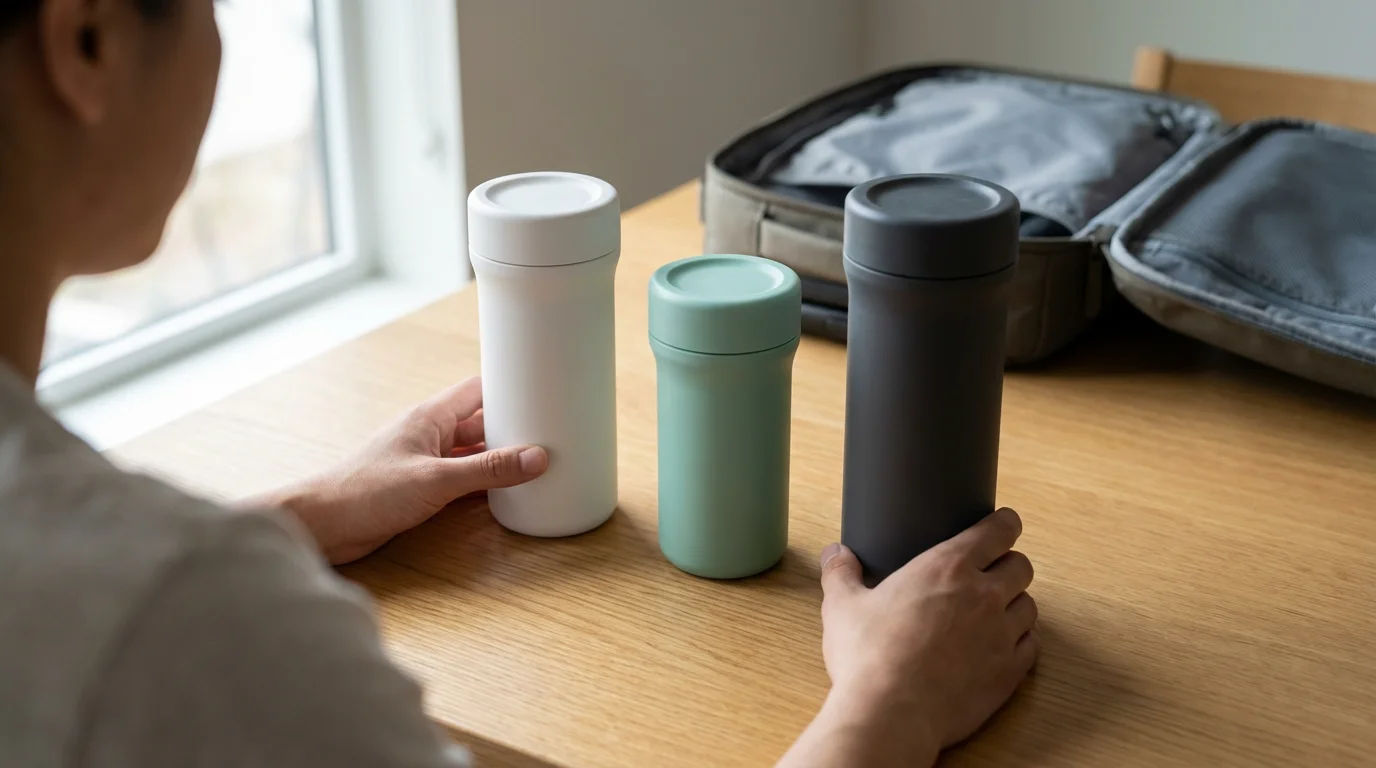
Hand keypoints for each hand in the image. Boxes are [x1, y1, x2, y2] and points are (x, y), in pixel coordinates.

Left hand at [246, 377, 547, 563]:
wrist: (322, 525)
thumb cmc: (365, 492)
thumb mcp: (436, 480)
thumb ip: (487, 470)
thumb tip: (536, 457)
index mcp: (431, 417)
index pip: (480, 390)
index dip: (511, 387)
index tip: (543, 392)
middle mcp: (430, 435)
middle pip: (482, 424)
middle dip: (513, 429)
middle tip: (552, 434)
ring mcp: (425, 462)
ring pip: (473, 454)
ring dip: (498, 459)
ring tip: (537, 463)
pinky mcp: (421, 490)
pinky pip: (463, 480)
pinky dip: (484, 484)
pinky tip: (505, 493)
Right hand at [779, 508, 1038, 767]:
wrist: (892, 713)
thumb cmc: (869, 656)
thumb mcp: (843, 607)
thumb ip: (840, 574)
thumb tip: (835, 554)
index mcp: (947, 567)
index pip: (997, 531)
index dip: (1005, 523)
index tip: (1005, 523)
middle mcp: (983, 595)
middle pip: (1021, 566)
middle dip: (1010, 564)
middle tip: (993, 572)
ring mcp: (1001, 634)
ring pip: (1029, 606)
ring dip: (1016, 604)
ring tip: (997, 610)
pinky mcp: (1009, 672)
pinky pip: (1031, 646)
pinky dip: (1021, 641)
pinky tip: (1003, 646)